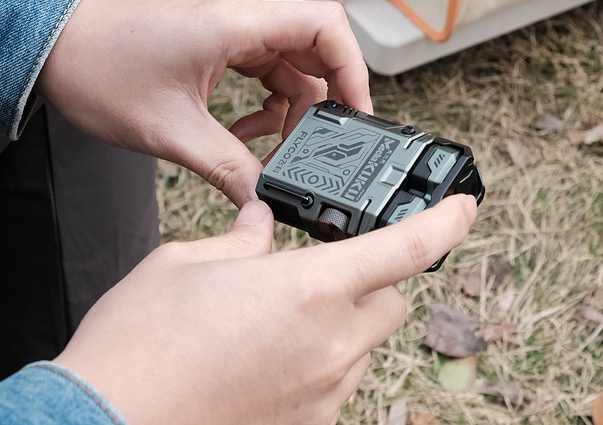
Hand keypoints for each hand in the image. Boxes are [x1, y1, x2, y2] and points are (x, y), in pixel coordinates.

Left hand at [36, 0, 371, 205]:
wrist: (45, 41)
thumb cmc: (96, 66)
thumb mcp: (170, 131)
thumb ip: (228, 168)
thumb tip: (264, 203)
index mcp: (240, 24)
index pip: (329, 28)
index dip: (355, 71)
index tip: (358, 116)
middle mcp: (243, 20)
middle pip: (316, 55)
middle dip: (322, 106)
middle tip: (317, 150)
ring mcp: (230, 31)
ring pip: (290, 70)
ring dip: (287, 114)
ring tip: (264, 153)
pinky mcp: (216, 44)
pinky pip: (263, 74)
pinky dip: (263, 107)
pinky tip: (240, 137)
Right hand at [54, 194, 477, 424]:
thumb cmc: (136, 346)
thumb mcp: (185, 264)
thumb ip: (241, 242)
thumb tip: (262, 228)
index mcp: (309, 289)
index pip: (406, 249)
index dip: (446, 223)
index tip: (466, 208)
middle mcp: (330, 344)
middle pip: (391, 302)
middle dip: (370, 280)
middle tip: (318, 273)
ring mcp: (322, 394)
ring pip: (363, 346)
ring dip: (341, 325)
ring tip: (272, 324)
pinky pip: (334, 385)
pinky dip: (316, 365)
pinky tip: (263, 361)